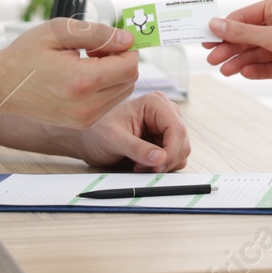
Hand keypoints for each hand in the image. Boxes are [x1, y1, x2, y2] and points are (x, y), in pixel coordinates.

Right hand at [0, 18, 138, 128]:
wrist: (1, 86)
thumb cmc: (26, 54)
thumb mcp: (59, 31)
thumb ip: (98, 33)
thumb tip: (128, 39)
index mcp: (82, 81)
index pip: (130, 66)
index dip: (125, 48)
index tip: (108, 40)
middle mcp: (86, 106)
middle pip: (130, 80)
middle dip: (120, 60)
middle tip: (95, 49)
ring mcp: (84, 119)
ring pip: (123, 92)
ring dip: (115, 74)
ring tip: (88, 62)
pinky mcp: (82, 123)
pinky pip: (110, 102)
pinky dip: (105, 87)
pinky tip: (84, 76)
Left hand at [72, 92, 191, 172]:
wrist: (89, 141)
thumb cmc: (97, 133)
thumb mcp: (114, 140)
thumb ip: (137, 148)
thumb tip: (160, 158)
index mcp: (155, 103)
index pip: (177, 129)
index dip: (171, 151)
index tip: (156, 166)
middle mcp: (165, 112)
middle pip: (182, 141)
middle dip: (166, 159)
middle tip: (143, 169)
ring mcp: (166, 127)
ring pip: (181, 151)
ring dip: (164, 164)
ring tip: (140, 166)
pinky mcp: (164, 140)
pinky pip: (175, 157)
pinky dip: (162, 166)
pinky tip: (144, 164)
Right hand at [203, 0, 271, 92]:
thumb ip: (241, 33)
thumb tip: (214, 24)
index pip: (242, 17)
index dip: (223, 29)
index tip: (205, 39)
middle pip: (244, 37)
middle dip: (229, 48)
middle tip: (212, 59)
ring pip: (252, 53)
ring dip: (238, 61)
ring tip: (225, 71)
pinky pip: (262, 66)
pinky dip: (252, 70)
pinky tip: (243, 73)